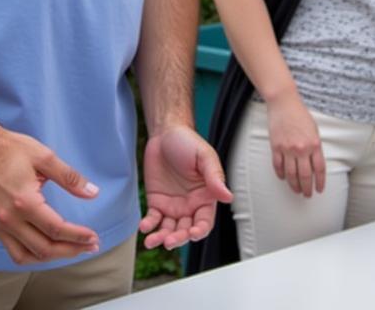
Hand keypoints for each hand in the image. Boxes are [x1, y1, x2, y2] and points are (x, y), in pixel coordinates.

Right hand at [0, 127, 99, 264]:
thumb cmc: (11, 149)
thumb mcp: (45, 156)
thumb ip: (70, 177)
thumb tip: (92, 192)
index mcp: (24, 201)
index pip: (56, 228)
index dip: (78, 236)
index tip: (93, 237)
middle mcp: (9, 219)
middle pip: (45, 248)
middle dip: (71, 249)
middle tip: (90, 246)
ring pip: (29, 256)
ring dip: (53, 257)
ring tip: (73, 250)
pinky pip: (14, 252)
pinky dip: (33, 256)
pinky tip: (47, 250)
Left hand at [140, 125, 232, 249]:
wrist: (165, 133)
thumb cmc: (187, 142)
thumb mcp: (204, 156)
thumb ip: (215, 176)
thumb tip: (228, 196)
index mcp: (205, 196)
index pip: (205, 221)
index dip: (200, 231)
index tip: (193, 233)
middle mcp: (190, 205)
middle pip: (186, 230)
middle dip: (178, 238)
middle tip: (170, 240)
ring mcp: (173, 205)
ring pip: (169, 229)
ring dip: (161, 238)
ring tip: (152, 241)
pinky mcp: (157, 202)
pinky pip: (154, 219)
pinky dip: (149, 226)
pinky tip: (145, 227)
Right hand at [265, 90, 325, 197]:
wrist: (284, 102)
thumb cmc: (300, 114)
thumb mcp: (314, 129)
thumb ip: (315, 146)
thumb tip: (315, 163)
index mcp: (314, 144)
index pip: (319, 169)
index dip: (320, 182)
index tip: (319, 190)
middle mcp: (302, 149)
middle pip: (305, 176)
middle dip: (307, 188)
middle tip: (307, 195)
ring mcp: (287, 148)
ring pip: (291, 174)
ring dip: (294, 185)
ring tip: (296, 190)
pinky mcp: (276, 146)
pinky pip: (278, 166)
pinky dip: (281, 174)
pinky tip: (283, 178)